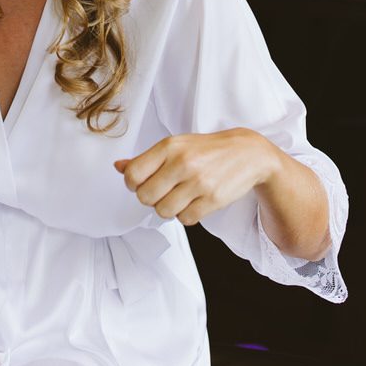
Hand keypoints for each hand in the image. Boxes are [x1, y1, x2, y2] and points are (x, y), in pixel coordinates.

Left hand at [114, 129, 275, 226]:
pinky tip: (193, 201)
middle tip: (162, 191)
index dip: (132, 184)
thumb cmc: (206, 149)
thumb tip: (118, 167)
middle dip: (150, 198)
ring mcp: (199, 182)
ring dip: (168, 208)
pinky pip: (185, 220)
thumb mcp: (175, 145)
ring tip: (179, 196)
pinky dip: (185, 215)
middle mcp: (182, 163)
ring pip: (164, 211)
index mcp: (169, 146)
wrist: (247, 152)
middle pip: (145, 197)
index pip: (132, 175)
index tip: (141, 183)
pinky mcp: (213, 200)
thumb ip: (146, 158)